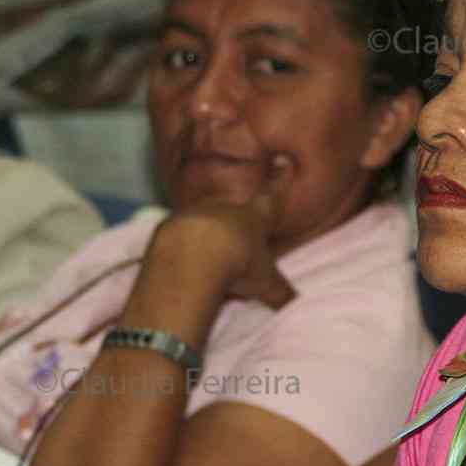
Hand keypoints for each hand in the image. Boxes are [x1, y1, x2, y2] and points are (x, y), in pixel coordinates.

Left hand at [149, 155, 297, 309]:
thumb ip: (280, 293)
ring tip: (206, 254)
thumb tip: (297, 304)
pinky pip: (178, 233)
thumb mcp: (265, 282)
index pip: (271, 196)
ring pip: (203, 217)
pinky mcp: (168, 227)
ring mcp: (195, 214)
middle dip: (234, 215)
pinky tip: (182, 263)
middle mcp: (226, 209)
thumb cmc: (237, 264)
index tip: (283, 162)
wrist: (190, 257)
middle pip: (232, 206)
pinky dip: (181, 245)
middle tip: (235, 230)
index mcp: (254, 217)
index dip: (279, 181)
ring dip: (206, 232)